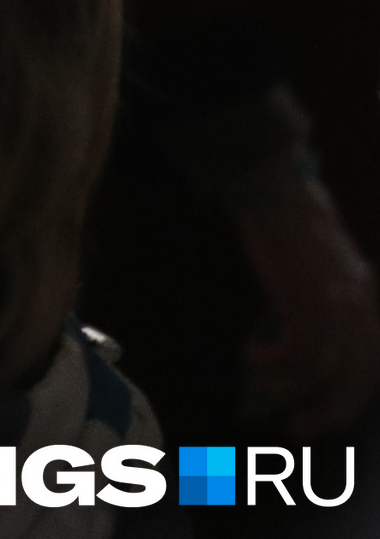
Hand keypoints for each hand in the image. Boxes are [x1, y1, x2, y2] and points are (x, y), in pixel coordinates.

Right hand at [237, 165, 379, 433]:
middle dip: (328, 412)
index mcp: (368, 302)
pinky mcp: (307, 302)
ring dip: (288, 388)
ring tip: (260, 383)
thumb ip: (327, 301)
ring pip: (323, 374)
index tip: (327, 414)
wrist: (277, 190)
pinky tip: (251, 352)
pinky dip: (269, 361)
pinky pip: (294, 353)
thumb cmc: (292, 222)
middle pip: (357, 382)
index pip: (373, 366)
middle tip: (298, 428)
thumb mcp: (323, 269)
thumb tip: (307, 342)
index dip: (353, 397)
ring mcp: (338, 307)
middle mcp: (362, 310)